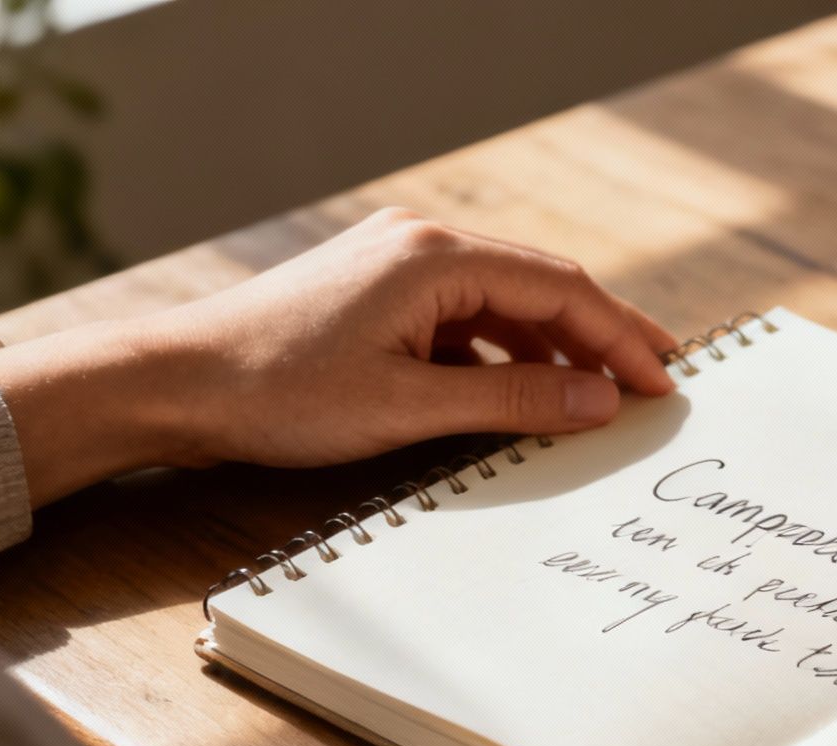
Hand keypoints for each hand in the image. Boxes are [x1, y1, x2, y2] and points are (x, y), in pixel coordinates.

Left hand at [0, 208, 677, 505]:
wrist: (175, 385)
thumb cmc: (278, 392)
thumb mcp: (409, 407)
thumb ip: (514, 401)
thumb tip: (599, 401)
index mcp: (436, 258)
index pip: (561, 290)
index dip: (620, 339)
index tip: (661, 384)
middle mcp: (423, 248)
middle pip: (542, 289)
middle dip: (603, 338)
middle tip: (657, 381)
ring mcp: (399, 269)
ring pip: (506, 306)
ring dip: (555, 352)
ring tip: (600, 398)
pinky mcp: (379, 297)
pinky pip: (468, 321)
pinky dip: (506, 358)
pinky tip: (524, 396)